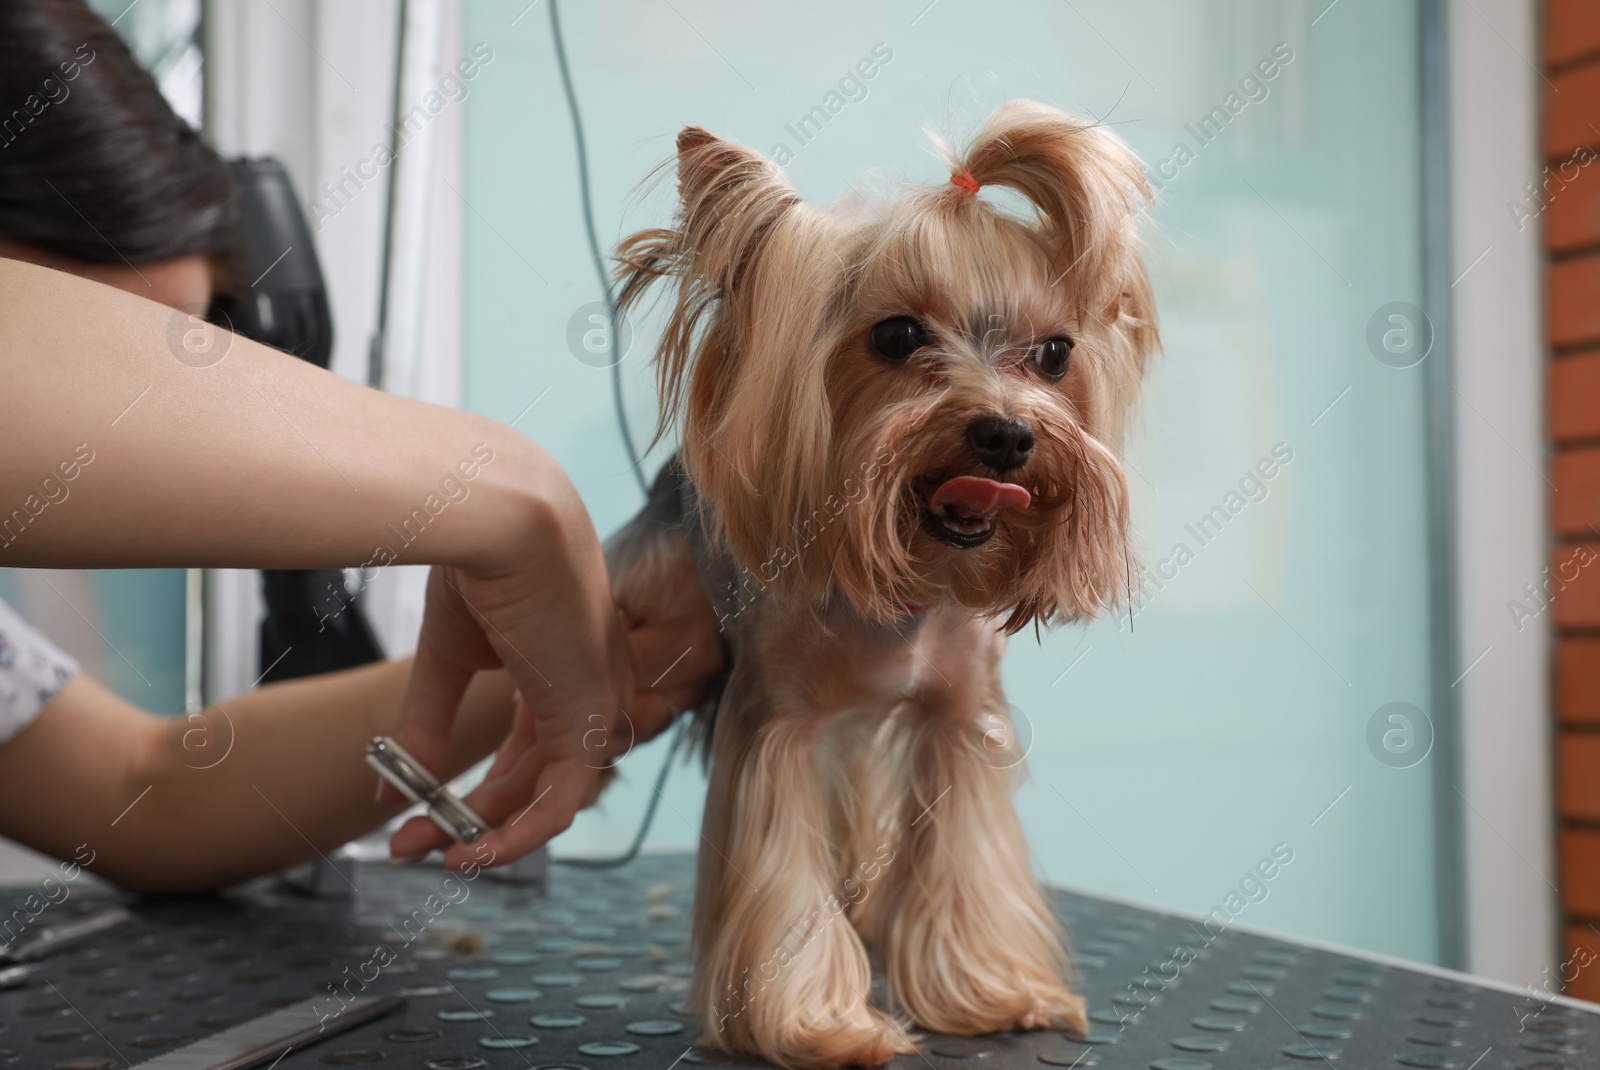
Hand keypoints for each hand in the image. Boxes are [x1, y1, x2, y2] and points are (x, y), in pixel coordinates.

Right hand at [388, 552, 724, 868]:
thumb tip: (391, 789)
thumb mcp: (447, 656)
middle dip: (468, 823)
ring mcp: (595, 709)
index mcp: (559, 674)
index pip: (527, 757)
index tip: (412, 819)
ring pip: (547, 802)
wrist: (505, 520)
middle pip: (532, 784)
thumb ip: (427, 721)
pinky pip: (562, 803)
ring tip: (426, 853)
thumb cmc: (482, 564)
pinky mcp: (592, 719)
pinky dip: (518, 837)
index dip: (475, 796)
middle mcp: (586, 696)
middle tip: (406, 845)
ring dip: (486, 837)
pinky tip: (471, 853)